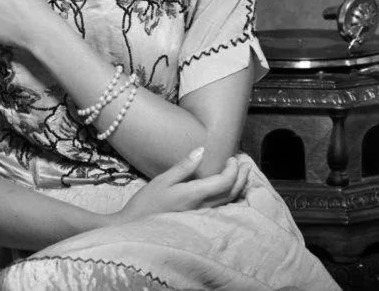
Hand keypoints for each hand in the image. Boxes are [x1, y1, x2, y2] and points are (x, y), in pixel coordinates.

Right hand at [114, 149, 250, 225]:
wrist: (134, 228)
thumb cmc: (146, 202)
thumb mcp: (162, 180)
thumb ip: (184, 166)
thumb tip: (202, 150)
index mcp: (194, 194)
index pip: (225, 182)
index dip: (233, 169)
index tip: (232, 158)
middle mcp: (201, 207)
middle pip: (231, 193)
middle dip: (242, 177)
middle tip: (244, 163)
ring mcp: (200, 216)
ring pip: (228, 202)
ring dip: (239, 187)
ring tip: (242, 174)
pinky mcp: (198, 220)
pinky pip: (221, 208)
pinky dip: (230, 196)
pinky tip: (229, 189)